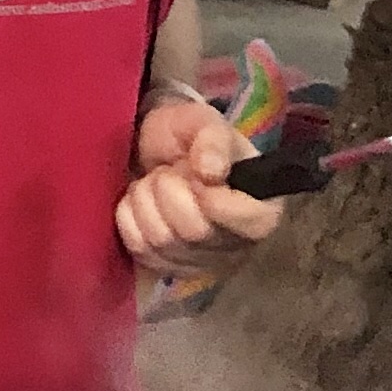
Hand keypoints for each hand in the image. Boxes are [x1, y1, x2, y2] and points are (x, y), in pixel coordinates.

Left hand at [116, 95, 287, 268]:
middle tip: (171, 170)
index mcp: (261, 209)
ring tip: (156, 181)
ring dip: (147, 199)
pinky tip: (141, 201)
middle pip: (195, 231)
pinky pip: (138, 246)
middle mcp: (236, 244)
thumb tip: (210, 171)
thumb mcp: (206, 124)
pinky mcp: (163, 266)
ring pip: (161, 239)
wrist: (158, 152)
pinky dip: (130, 215)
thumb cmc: (191, 139)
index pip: (252, 223)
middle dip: (171, 189)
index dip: (219, 201)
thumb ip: (214, 141)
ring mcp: (198, 261)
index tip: (199, 175)